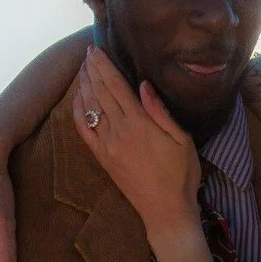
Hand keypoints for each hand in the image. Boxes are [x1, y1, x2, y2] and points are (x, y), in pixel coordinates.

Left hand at [74, 48, 201, 245]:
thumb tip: (143, 84)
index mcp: (138, 123)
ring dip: (84, 85)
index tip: (96, 50)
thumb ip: (160, 111)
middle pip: (99, 92)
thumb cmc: (181, 176)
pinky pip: (84, 129)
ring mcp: (107, 145)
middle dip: (92, 70)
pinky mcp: (102, 158)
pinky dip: (78, 110)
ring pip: (89, 107)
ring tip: (83, 68)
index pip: (115, 85)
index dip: (103, 65)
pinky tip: (78, 97)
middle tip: (87, 53)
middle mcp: (118, 131)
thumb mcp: (182, 140)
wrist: (166, 212)